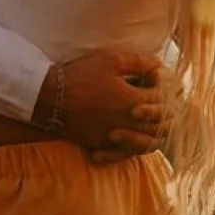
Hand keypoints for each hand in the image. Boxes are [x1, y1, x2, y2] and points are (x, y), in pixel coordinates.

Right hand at [49, 50, 166, 157]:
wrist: (51, 98)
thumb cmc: (81, 76)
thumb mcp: (111, 60)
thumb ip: (138, 63)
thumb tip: (158, 64)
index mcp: (134, 101)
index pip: (162, 99)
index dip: (161, 87)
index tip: (153, 78)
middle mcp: (129, 123)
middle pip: (160, 124)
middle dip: (162, 111)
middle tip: (154, 98)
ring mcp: (116, 137)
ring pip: (147, 143)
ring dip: (152, 131)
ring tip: (147, 119)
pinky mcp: (102, 145)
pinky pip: (125, 154)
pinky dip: (131, 147)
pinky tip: (129, 138)